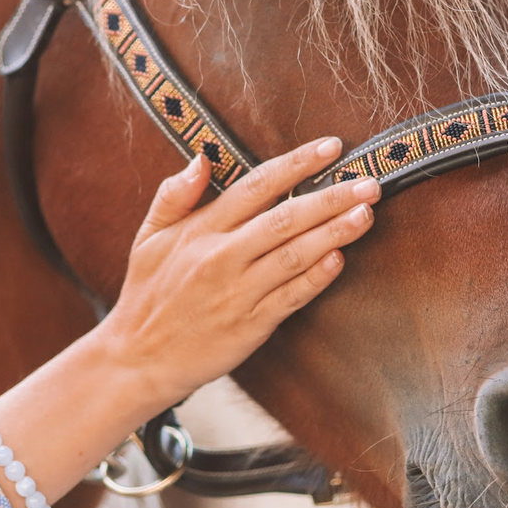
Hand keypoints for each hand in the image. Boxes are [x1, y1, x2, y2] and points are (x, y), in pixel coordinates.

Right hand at [95, 137, 379, 411]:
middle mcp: (221, 258)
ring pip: (295, 256)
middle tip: (369, 183)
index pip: (256, 186)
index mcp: (200, 231)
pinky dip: (317, 278)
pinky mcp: (250, 326)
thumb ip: (174, 195)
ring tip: (365, 214)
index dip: (297, 164)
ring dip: (334, 233)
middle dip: (331, 198)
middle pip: (285, 219)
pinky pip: (291, 297)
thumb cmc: (146, 296)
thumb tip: (202, 158)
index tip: (331, 148)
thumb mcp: (147, 238)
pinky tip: (340, 260)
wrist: (138, 359)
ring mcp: (238, 293)